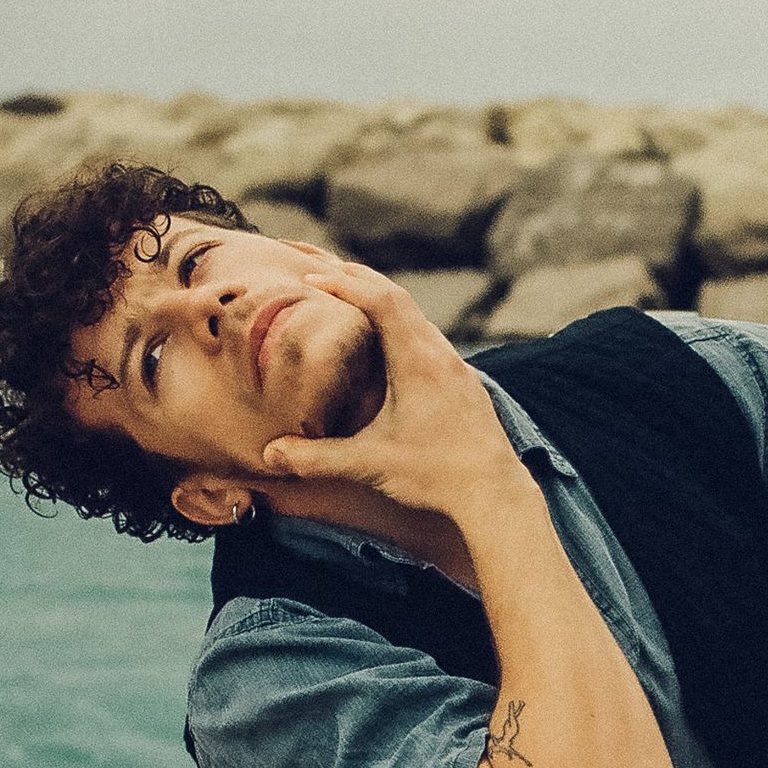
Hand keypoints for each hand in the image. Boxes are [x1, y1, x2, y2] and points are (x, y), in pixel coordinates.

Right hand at [256, 255, 524, 519]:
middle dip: (362, 281)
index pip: (381, 301)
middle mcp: (441, 356)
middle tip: (328, 271)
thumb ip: (317, 458)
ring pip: (419, 318)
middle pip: (400, 298)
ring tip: (356, 300)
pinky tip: (394, 347)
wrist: (496, 495)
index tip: (313, 278)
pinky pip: (432, 340)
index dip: (345, 285)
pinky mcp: (466, 385)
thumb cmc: (436, 476)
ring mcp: (458, 369)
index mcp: (418, 362)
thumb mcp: (369, 465)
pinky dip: (404, 328)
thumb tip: (270, 454)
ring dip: (386, 303)